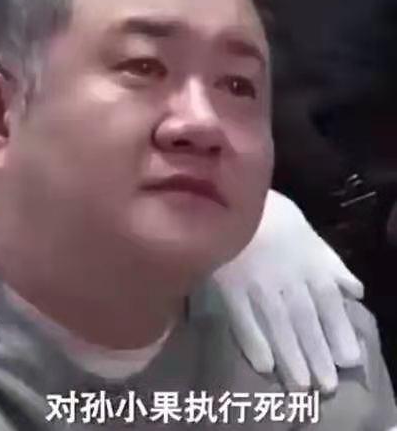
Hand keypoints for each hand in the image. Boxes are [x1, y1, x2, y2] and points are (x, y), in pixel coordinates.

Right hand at [212, 189, 363, 392]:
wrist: (229, 196)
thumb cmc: (269, 214)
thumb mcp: (307, 232)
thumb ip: (331, 263)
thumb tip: (355, 291)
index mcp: (309, 263)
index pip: (330, 304)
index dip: (340, 332)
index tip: (349, 360)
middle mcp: (288, 278)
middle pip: (305, 321)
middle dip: (317, 353)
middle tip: (325, 386)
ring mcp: (257, 283)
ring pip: (278, 325)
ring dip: (291, 356)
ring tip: (300, 385)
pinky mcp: (228, 286)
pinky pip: (242, 317)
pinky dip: (253, 341)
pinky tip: (263, 365)